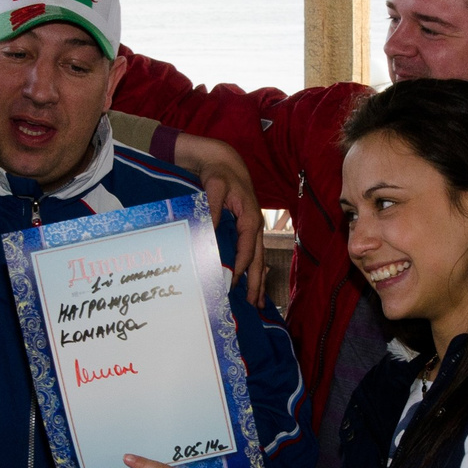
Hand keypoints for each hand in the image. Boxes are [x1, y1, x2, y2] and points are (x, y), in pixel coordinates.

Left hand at [172, 134, 266, 301]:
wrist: (224, 161)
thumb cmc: (220, 173)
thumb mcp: (214, 187)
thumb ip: (212, 209)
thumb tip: (210, 232)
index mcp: (251, 219)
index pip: (247, 250)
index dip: (240, 268)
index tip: (232, 284)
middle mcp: (255, 228)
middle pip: (257, 260)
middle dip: (256, 283)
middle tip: (253, 305)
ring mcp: (252, 230)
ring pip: (257, 260)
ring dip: (258, 281)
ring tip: (257, 303)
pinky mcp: (246, 230)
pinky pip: (251, 254)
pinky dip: (252, 270)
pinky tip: (251, 283)